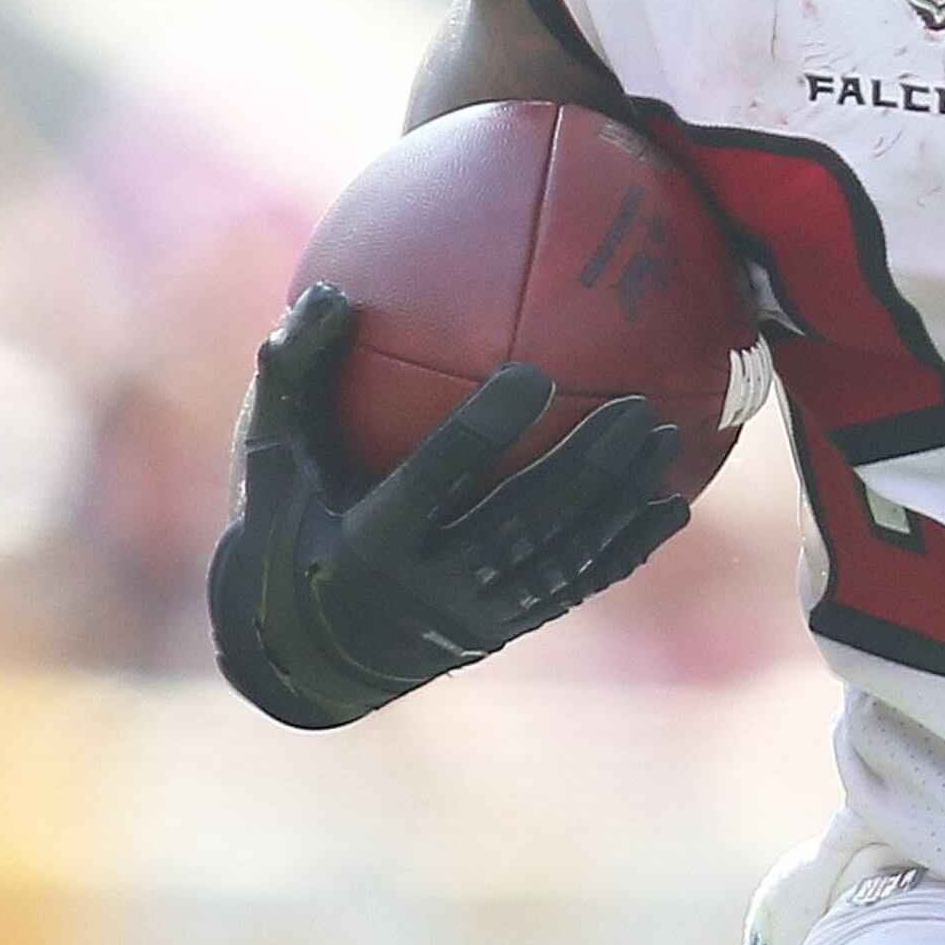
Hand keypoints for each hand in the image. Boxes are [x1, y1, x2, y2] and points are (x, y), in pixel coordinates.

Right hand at [208, 285, 690, 728]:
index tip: (533, 375)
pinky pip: (572, 589)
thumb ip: (296, 371)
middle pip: (519, 523)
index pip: (434, 480)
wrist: (301, 653)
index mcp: (368, 539)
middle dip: (584, 468)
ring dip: (618, 502)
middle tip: (635, 407)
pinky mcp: (501, 629)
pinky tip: (672, 508)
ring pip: (557, 558)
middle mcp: (425, 587)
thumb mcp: (271, 451)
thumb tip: (328, 291)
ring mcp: (470, 616)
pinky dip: (624, 551)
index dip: (483, 432)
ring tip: (666, 437)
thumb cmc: (283, 521)